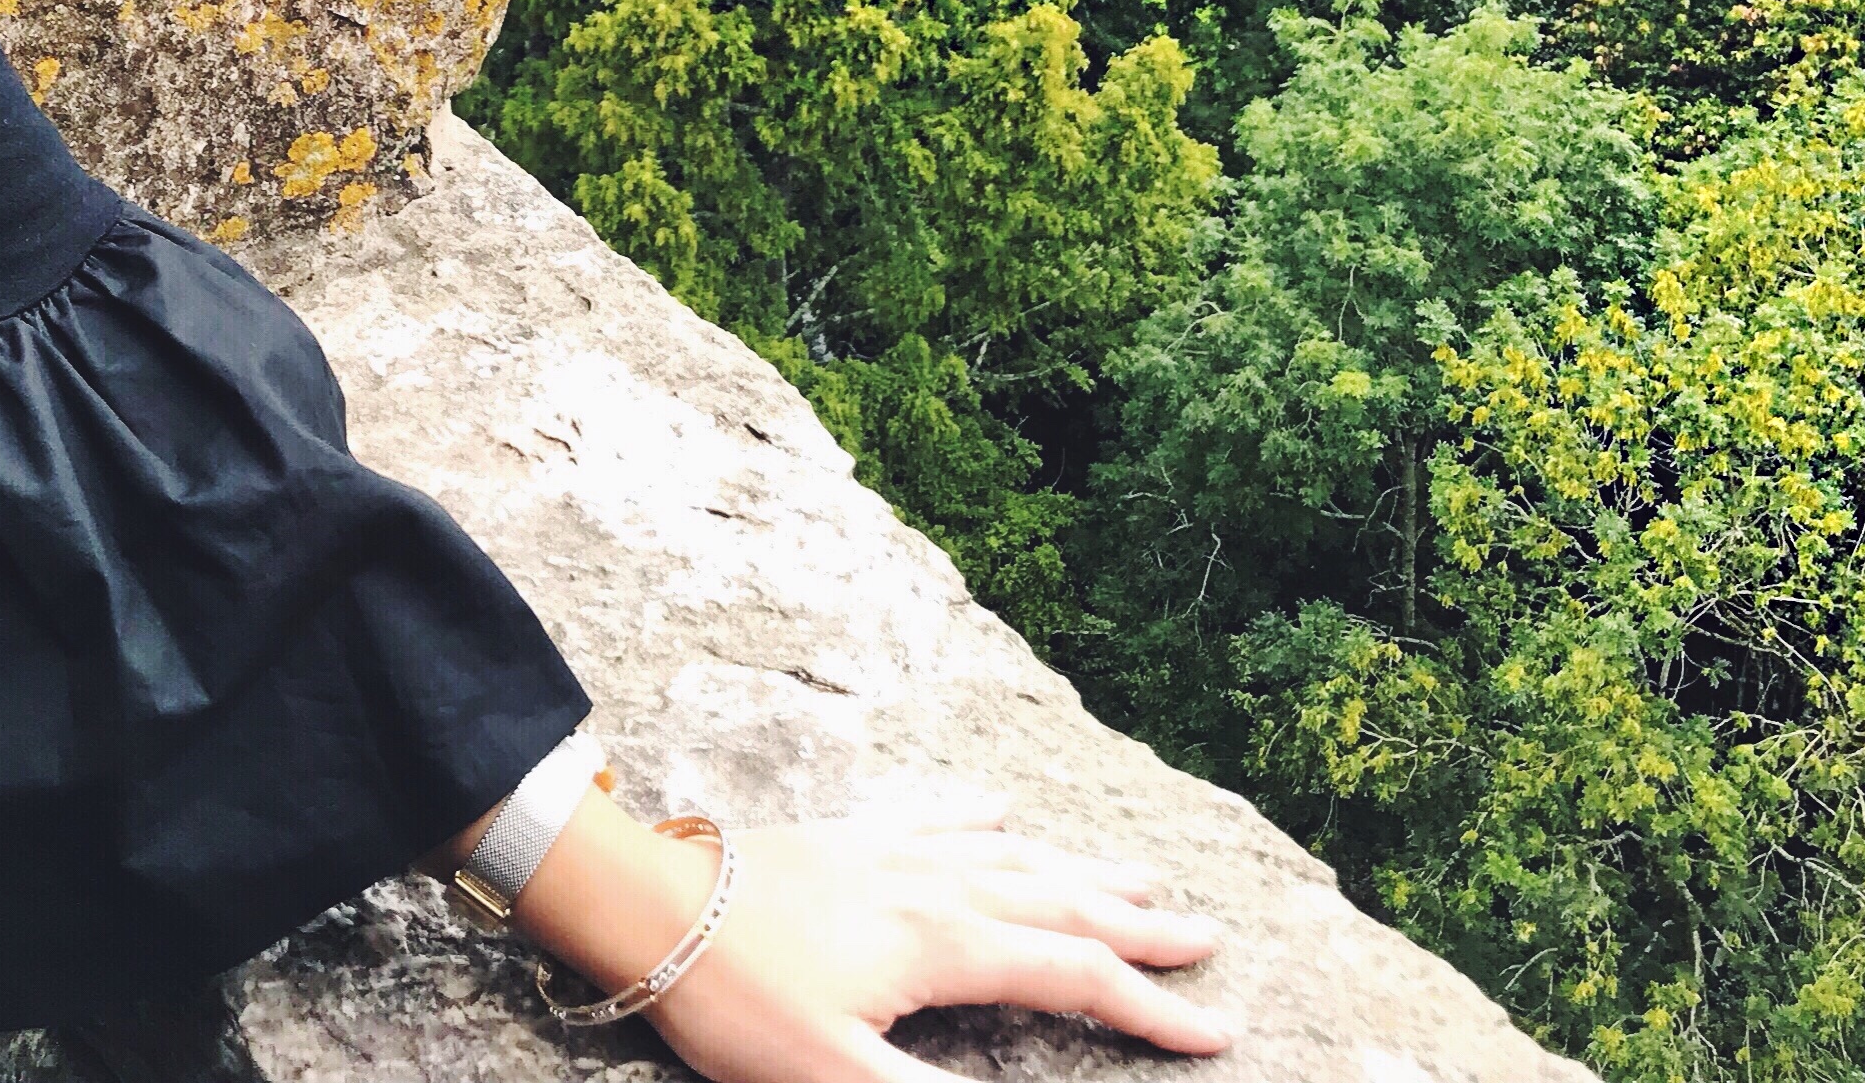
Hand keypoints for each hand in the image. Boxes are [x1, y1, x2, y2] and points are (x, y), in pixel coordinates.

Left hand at [512, 783, 1230, 1077]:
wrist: (647, 903)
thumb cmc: (735, 999)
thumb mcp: (833, 1078)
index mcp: (944, 943)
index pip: (1073, 977)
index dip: (1149, 1009)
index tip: (1216, 1028)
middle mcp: (935, 884)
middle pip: (1061, 904)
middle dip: (1138, 928)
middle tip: (1207, 938)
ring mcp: (892, 852)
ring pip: (1013, 856)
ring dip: (1081, 871)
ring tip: (1139, 878)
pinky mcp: (849, 838)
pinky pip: (937, 818)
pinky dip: (982, 817)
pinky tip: (1002, 809)